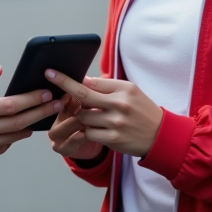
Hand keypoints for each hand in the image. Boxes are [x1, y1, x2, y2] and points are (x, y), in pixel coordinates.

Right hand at [0, 66, 62, 164]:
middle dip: (39, 113)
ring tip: (41, 117)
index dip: (31, 100)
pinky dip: (11, 139)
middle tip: (56, 104)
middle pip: (15, 123)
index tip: (46, 93)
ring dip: (28, 127)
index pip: (8, 106)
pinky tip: (18, 130)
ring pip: (10, 139)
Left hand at [44, 70, 162, 157]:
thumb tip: (83, 80)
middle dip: (64, 87)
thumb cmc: (142, 111)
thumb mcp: (130, 92)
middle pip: (83, 95)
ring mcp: (115, 122)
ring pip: (83, 116)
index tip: (53, 72)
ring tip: (89, 115)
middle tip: (49, 78)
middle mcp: (119, 104)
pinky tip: (93, 129)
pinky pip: (88, 133)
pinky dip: (87, 130)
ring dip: (81, 116)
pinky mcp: (112, 139)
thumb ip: (107, 86)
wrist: (161, 136)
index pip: (92, 81)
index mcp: (124, 89)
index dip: (70, 78)